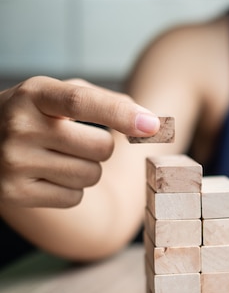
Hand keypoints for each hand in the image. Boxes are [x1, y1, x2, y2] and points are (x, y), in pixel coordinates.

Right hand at [0, 76, 159, 207]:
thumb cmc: (34, 115)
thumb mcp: (58, 95)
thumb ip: (105, 101)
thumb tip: (151, 124)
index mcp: (34, 94)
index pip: (81, 102)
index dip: (120, 114)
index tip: (152, 125)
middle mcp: (19, 126)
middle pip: (100, 148)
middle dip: (101, 147)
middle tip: (75, 140)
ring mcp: (13, 162)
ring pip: (91, 176)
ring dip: (87, 169)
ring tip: (57, 156)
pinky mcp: (14, 193)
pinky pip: (74, 198)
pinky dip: (71, 189)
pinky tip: (47, 175)